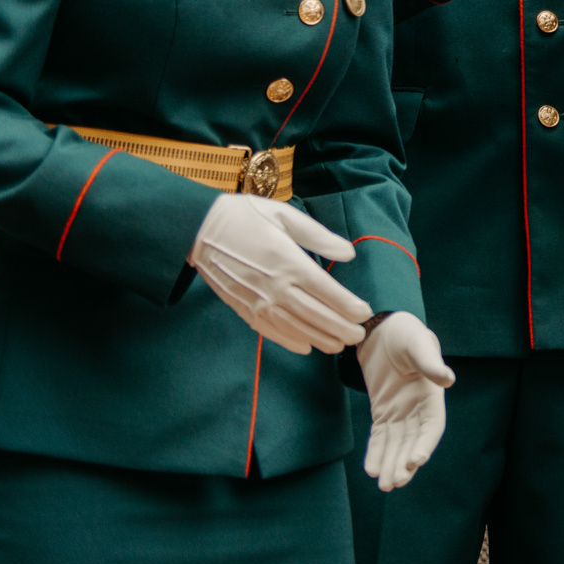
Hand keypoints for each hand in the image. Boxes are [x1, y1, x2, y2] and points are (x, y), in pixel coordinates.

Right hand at [189, 196, 369, 353]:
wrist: (199, 229)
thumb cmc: (246, 217)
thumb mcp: (285, 216)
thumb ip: (318, 236)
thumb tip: (349, 253)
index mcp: (288, 262)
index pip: (326, 291)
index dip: (348, 305)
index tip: (365, 313)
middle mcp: (274, 287)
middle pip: (314, 314)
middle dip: (340, 327)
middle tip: (358, 337)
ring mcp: (257, 301)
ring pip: (294, 327)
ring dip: (319, 338)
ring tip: (338, 345)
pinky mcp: (243, 309)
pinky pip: (269, 331)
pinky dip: (289, 341)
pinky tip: (305, 347)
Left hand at [358, 311, 452, 490]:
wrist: (385, 330)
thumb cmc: (408, 334)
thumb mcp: (419, 345)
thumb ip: (430, 363)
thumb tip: (447, 380)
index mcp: (431, 395)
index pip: (431, 427)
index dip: (425, 444)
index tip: (416, 461)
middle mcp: (417, 408)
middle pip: (412, 442)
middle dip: (404, 463)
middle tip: (394, 483)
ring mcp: (399, 412)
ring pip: (396, 445)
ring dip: (391, 464)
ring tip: (384, 485)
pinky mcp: (382, 412)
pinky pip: (379, 437)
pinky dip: (376, 453)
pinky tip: (371, 469)